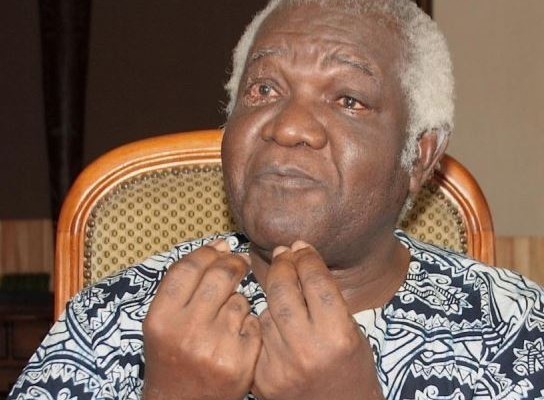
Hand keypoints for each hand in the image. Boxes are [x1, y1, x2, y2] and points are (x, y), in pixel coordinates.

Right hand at [142, 240, 260, 399]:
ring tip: (227, 316)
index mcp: (160, 318)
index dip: (208, 252)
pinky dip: (249, 325)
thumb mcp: (162, 322)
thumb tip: (220, 245)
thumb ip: (184, 285)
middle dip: (233, 263)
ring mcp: (215, 347)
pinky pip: (253, 323)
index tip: (220, 246)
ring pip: (240, 300)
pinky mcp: (240, 362)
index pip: (188, 268)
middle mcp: (186, 331)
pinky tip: (237, 337)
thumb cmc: (171, 356)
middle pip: (220, 275)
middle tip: (238, 263)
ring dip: (238, 301)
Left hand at [252, 241, 383, 399]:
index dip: (307, 258)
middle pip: (283, 290)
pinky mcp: (261, 377)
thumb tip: (301, 260)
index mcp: (337, 335)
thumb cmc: (351, 369)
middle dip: (282, 265)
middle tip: (283, 253)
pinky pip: (257, 335)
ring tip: (284, 293)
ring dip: (273, 297)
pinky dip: (264, 325)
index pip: (316, 281)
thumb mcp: (352, 332)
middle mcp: (307, 349)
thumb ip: (328, 300)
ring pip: (265, 311)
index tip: (301, 246)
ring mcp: (280, 365)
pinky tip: (275, 323)